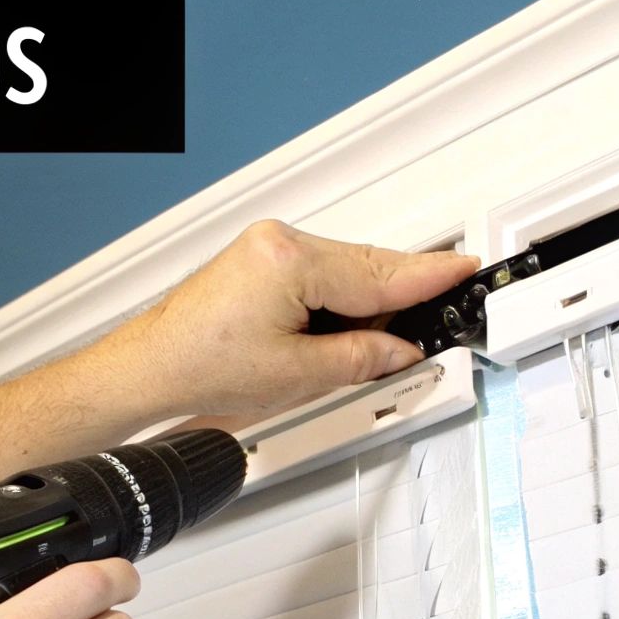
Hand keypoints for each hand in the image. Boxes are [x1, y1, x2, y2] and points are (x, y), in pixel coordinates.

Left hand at [102, 220, 479, 417]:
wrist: (153, 366)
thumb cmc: (202, 366)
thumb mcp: (298, 375)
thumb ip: (361, 359)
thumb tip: (401, 351)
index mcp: (291, 263)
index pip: (380, 275)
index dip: (429, 279)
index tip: (465, 270)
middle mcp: (280, 242)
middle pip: (366, 267)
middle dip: (397, 301)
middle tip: (429, 327)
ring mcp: (270, 246)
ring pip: (345, 271)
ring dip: (363, 308)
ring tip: (360, 350)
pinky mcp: (263, 258)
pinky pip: (321, 273)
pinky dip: (338, 302)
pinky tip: (338, 333)